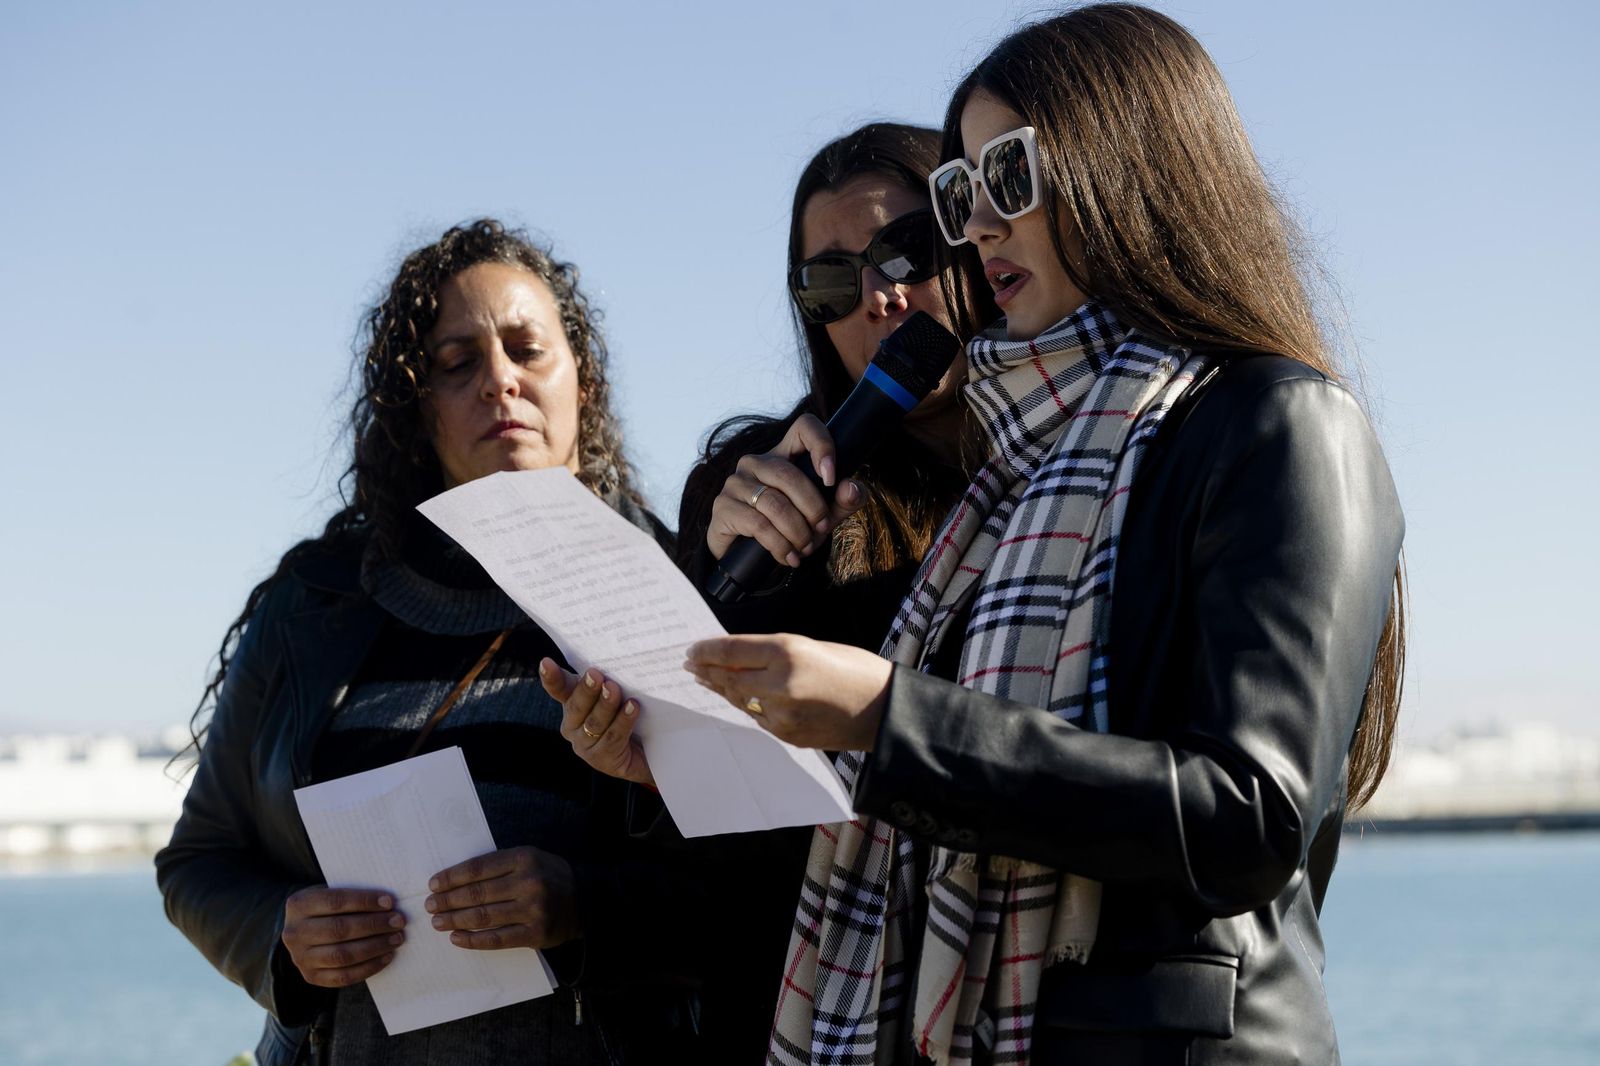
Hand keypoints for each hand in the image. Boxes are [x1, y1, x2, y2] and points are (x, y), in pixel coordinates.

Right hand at [281, 885, 404, 987]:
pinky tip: (387, 956)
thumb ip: (352, 895)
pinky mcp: (311, 977)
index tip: (389, 902)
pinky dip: (368, 967)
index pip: (335, 901)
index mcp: (299, 904)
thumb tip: (389, 903)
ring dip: (375, 947)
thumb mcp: (330, 892)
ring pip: (342, 955)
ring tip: (396, 938)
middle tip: (399, 921)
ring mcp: (300, 958)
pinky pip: (343, 977)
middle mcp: (294, 933)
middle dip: (374, 925)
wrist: (304, 930)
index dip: (364, 901)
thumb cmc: (327, 907)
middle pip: (339, 930)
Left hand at [425, 846, 578, 949]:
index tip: (433, 884)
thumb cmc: (548, 876)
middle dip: (448, 900)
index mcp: (524, 858)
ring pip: (483, 917)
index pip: (478, 868)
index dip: (452, 877)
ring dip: (455, 920)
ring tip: (438, 922)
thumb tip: (456, 879)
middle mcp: (529, 883)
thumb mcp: (529, 858)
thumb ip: (499, 865)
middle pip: (477, 893)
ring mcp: (533, 910)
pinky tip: (457, 938)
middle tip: (430, 906)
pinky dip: (473, 940)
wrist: (586, 899)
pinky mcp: (535, 934)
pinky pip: (497, 939)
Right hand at [541, 658, 655, 789]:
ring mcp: (585, 745)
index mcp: (573, 703)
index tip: (546, 662)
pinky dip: (623, 721)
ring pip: (594, 722)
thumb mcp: (621, 694)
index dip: (552, 677)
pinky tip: (632, 707)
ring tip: (615, 689)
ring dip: (605, 704)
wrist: (649, 751)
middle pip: (576, 706)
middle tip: (595, 674)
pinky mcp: (602, 759)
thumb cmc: (632, 715)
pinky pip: (612, 737)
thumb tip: (623, 653)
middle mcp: (573, 725)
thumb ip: (613, 679)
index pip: (559, 689)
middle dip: (585, 689)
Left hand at [684, 633, 892, 751]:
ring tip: (707, 679)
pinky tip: (738, 697)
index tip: (692, 649)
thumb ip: (775, 653)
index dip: (707, 650)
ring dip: (722, 688)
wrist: (885, 710)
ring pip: (739, 699)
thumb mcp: (813, 646)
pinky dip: (746, 704)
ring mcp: (781, 714)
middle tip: (691, 664)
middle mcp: (779, 684)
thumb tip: (740, 656)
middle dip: (706, 670)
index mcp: (788, 652)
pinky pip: (758, 716)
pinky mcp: (786, 735)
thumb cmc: (855, 669)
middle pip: (728, 677)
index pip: (732, 650)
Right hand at [707, 413, 867, 562]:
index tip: (831, 478)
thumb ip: (842, 502)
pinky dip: (780, 545)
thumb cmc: (788, 529)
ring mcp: (736, 482)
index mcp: (784, 454)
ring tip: (805, 548)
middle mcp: (756, 462)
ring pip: (774, 503)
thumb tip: (851, 488)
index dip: (821, 444)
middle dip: (813, 507)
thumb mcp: (822, 516)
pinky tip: (789, 557)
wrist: (748, 557)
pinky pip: (758, 524)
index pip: (804, 427)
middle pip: (789, 474)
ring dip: (797, 531)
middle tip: (822, 529)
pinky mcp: (723, 507)